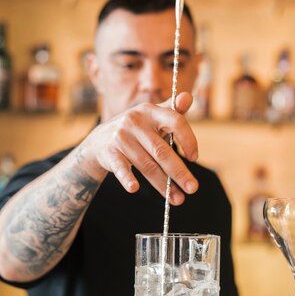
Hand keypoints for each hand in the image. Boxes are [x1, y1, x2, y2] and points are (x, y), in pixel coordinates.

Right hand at [78, 92, 198, 205]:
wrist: (99, 141)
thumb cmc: (135, 131)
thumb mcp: (152, 118)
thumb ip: (172, 110)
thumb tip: (188, 96)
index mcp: (150, 111)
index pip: (175, 121)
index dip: (188, 139)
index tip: (194, 158)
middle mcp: (135, 121)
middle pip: (162, 151)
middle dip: (179, 172)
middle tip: (193, 188)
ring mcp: (121, 137)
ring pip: (147, 165)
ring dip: (163, 185)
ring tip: (177, 199)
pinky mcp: (109, 153)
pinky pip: (121, 168)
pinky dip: (127, 178)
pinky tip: (135, 189)